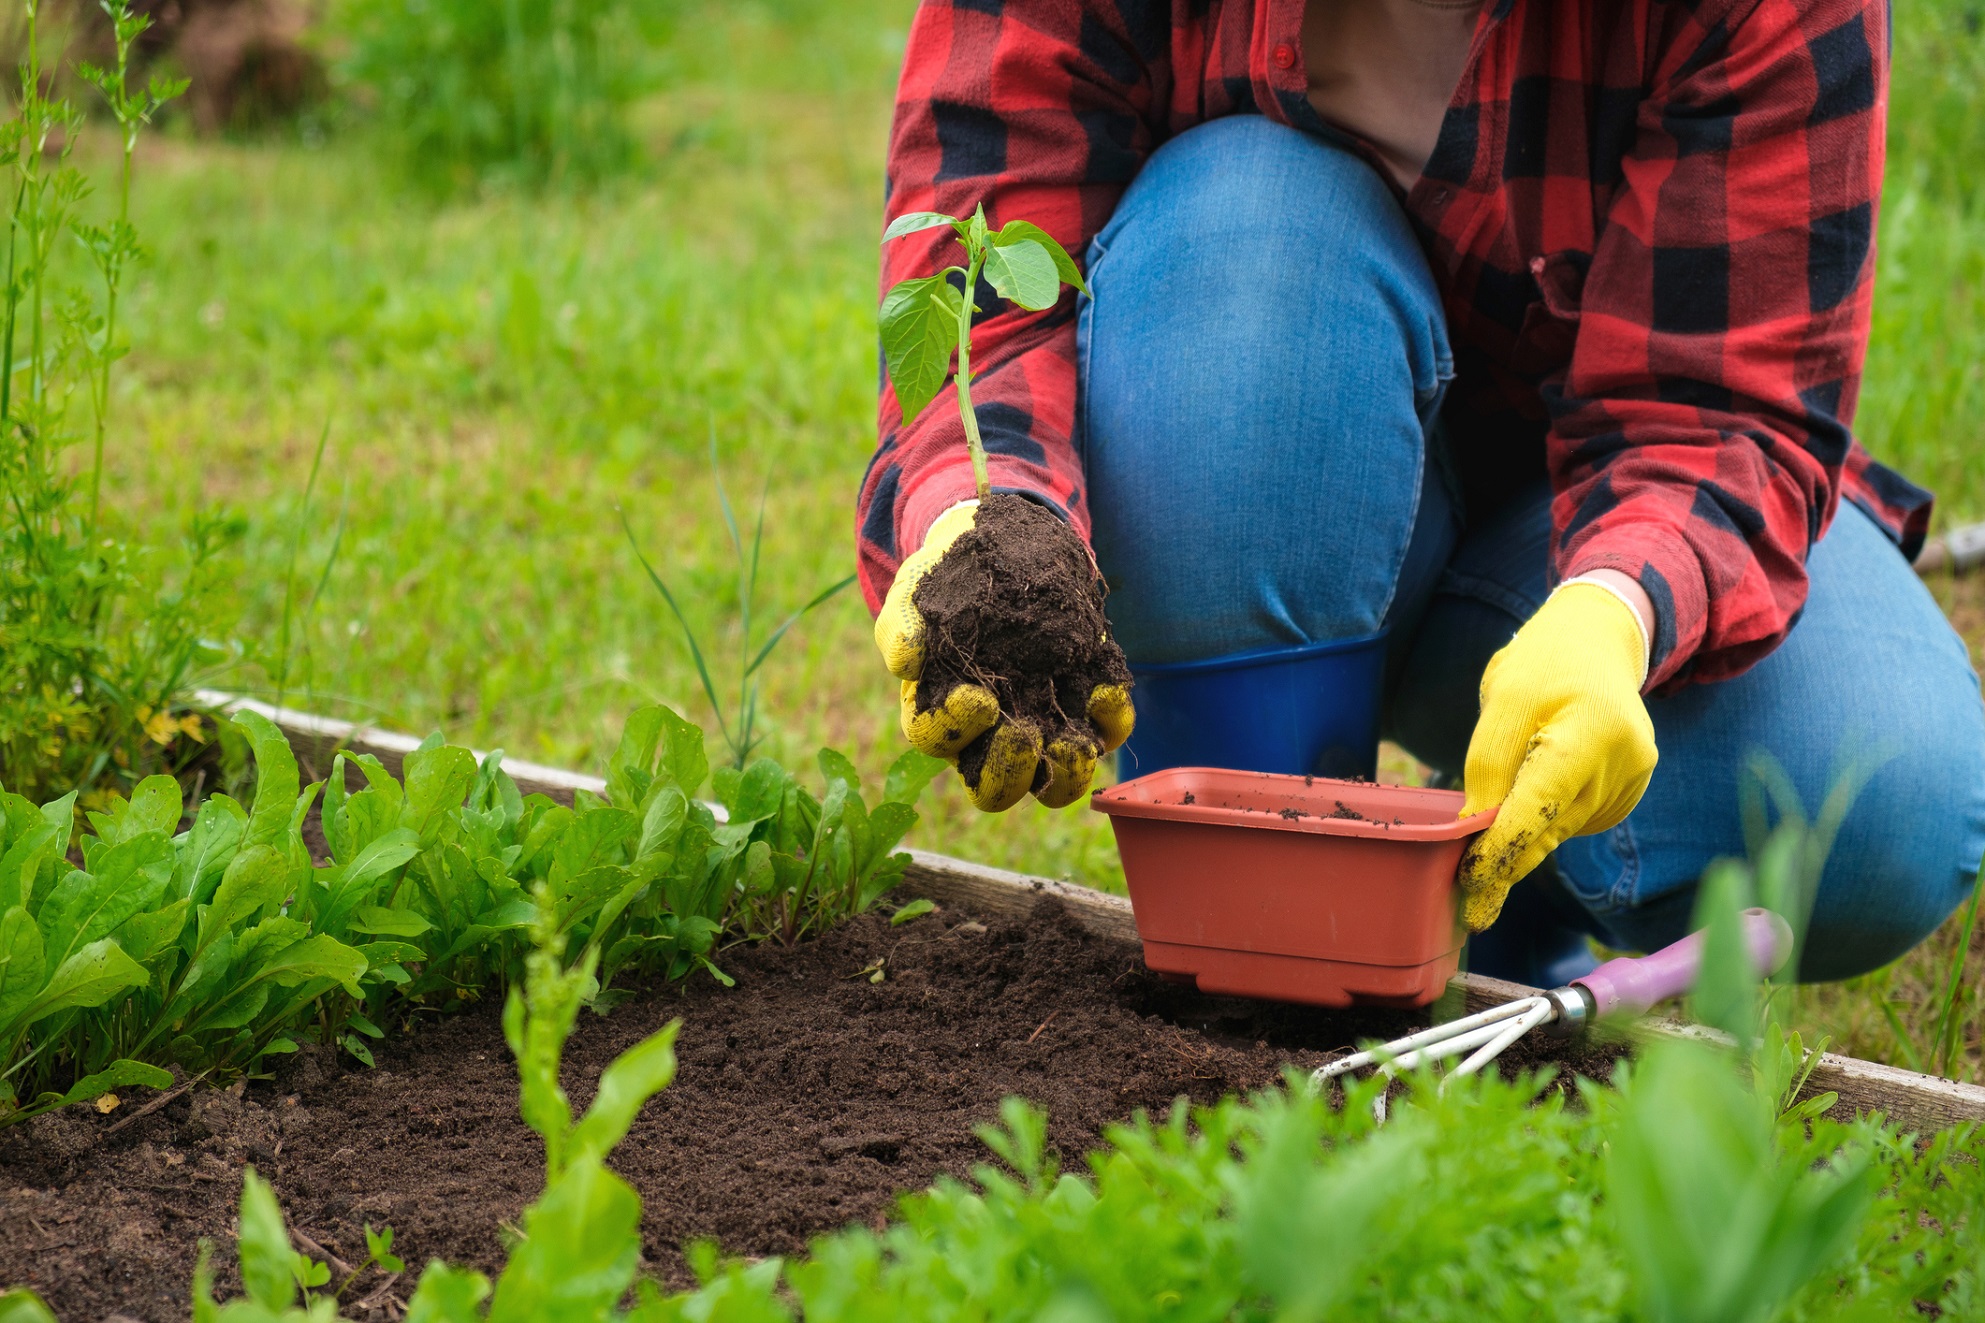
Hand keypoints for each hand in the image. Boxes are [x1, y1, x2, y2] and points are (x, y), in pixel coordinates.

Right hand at [875, 501, 1134, 810]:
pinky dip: (1109, 720)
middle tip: (1024, 733)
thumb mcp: (918, 588)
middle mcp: (989, 731)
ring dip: (1066, 771)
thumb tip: (905, 663)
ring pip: (1056, 782)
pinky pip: (1105, 732)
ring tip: (1070, 741)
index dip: (955, 730)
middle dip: (1010, 771)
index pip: (937, 740)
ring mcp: (1041, 722)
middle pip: (997, 788)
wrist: (1002, 544)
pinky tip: (1103, 689)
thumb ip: (903, 625)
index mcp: (939, 709)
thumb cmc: (947, 577)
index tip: (977, 697)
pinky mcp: (1084, 701)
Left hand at [1457, 580, 1656, 930]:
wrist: (1595, 643)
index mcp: (1593, 730)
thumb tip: (1476, 828)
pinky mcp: (1629, 789)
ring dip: (1525, 839)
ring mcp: (1633, 778)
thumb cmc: (1542, 665)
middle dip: (1508, 861)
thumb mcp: (1503, 699)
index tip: (1474, 883)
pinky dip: (1547, 822)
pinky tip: (1531, 801)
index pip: (1541, 804)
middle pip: (1553, 825)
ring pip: (1562, 828)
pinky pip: (1576, 820)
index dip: (1504, 848)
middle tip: (1473, 905)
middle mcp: (1624, 761)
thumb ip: (1489, 765)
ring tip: (1490, 838)